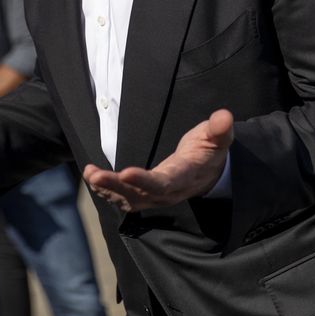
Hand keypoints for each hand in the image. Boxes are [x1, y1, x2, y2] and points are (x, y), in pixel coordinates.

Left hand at [83, 109, 233, 212]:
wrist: (210, 172)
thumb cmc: (210, 150)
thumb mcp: (218, 138)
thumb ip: (220, 129)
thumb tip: (224, 116)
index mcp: (185, 177)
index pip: (164, 183)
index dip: (144, 180)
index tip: (125, 172)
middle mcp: (169, 192)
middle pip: (140, 195)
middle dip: (116, 186)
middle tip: (95, 175)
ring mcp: (156, 197)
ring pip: (129, 199)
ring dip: (107, 189)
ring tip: (89, 175)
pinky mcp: (146, 195)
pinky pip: (124, 198)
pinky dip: (107, 190)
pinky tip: (92, 179)